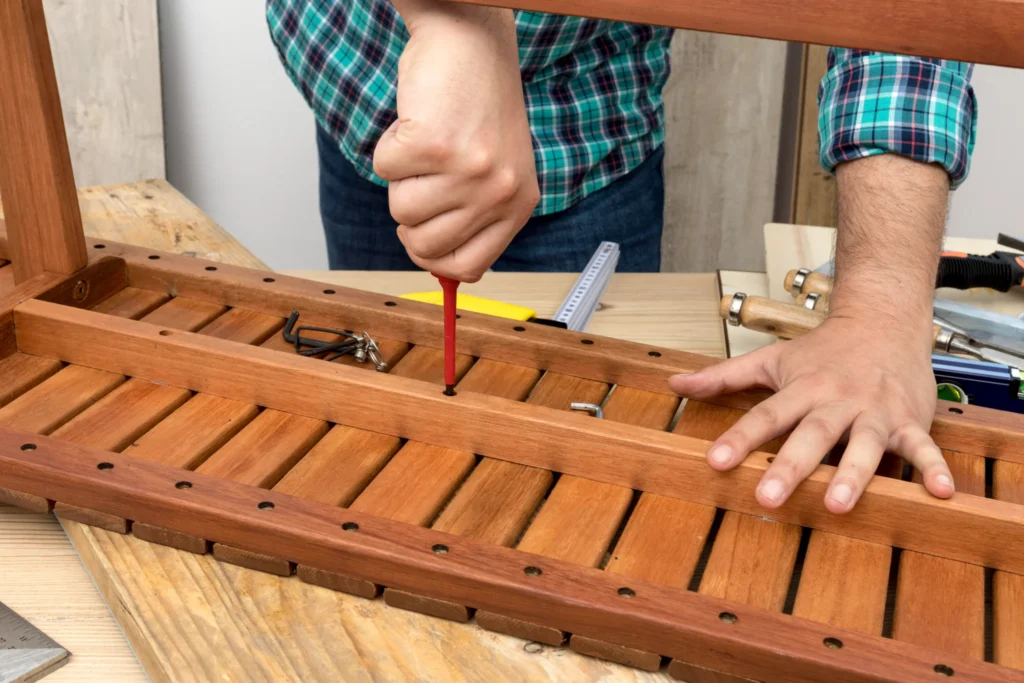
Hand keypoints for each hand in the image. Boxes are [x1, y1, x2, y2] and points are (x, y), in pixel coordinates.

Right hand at [373, 6, 538, 282]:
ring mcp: (468, 170)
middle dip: (411, 213)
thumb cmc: (478, 104)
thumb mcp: (493, 171)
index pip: (468, 268)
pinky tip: (417, 123)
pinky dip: (389, 146)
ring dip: (401, 177)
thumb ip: (473, 220)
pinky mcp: (433, 146)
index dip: (433, 258)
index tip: (421, 238)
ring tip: (426, 144)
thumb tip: (440, 273)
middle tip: (425, 175)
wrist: (471, 43)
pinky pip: (384, 170)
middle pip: (425, 244)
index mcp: (517, 205)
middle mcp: (498, 193)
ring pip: (401, 210)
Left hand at [669, 313, 953, 512]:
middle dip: (790, 466)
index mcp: (801, 388)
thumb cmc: (822, 350)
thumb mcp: (770, 360)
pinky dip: (933, 468)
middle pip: (810, 435)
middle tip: (767, 496)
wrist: (884, 319)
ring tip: (839, 504)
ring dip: (853, 474)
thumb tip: (673, 383)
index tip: (715, 461)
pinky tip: (941, 493)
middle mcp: (836, 401)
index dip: (739, 439)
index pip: (764, 416)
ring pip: (863, 444)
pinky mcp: (908, 420)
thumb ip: (723, 377)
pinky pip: (922, 447)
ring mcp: (874, 411)